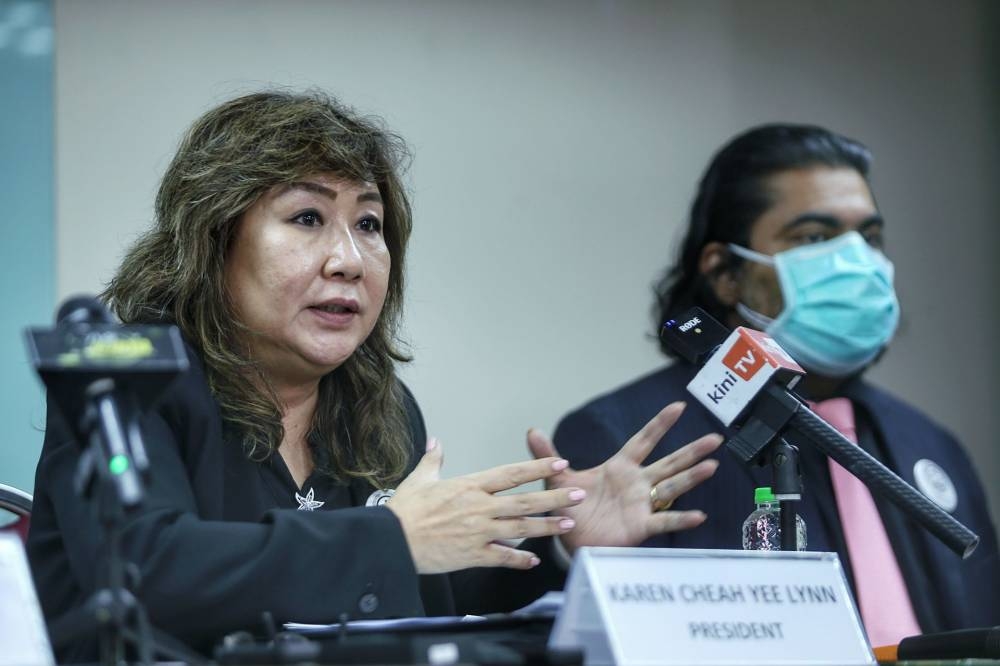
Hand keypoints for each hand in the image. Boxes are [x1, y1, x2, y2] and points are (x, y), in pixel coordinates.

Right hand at [387, 438, 587, 574]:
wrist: (392, 540)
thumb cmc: (405, 510)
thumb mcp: (420, 478)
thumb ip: (433, 460)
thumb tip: (436, 442)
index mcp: (470, 485)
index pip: (511, 473)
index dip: (538, 468)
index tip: (559, 463)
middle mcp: (479, 507)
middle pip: (524, 500)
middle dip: (554, 497)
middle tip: (579, 495)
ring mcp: (478, 532)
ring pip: (520, 528)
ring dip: (546, 526)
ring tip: (567, 524)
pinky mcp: (472, 554)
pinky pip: (502, 557)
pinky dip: (519, 559)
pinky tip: (534, 560)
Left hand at [526, 401, 722, 552]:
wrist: (571, 541)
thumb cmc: (572, 509)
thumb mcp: (558, 479)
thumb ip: (548, 455)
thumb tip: (532, 430)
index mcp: (620, 467)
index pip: (643, 440)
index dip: (660, 424)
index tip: (678, 406)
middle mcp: (637, 483)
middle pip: (668, 462)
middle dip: (691, 450)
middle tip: (715, 438)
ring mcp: (642, 504)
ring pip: (672, 486)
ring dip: (692, 477)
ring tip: (712, 465)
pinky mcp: (641, 525)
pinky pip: (664, 520)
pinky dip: (680, 518)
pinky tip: (698, 514)